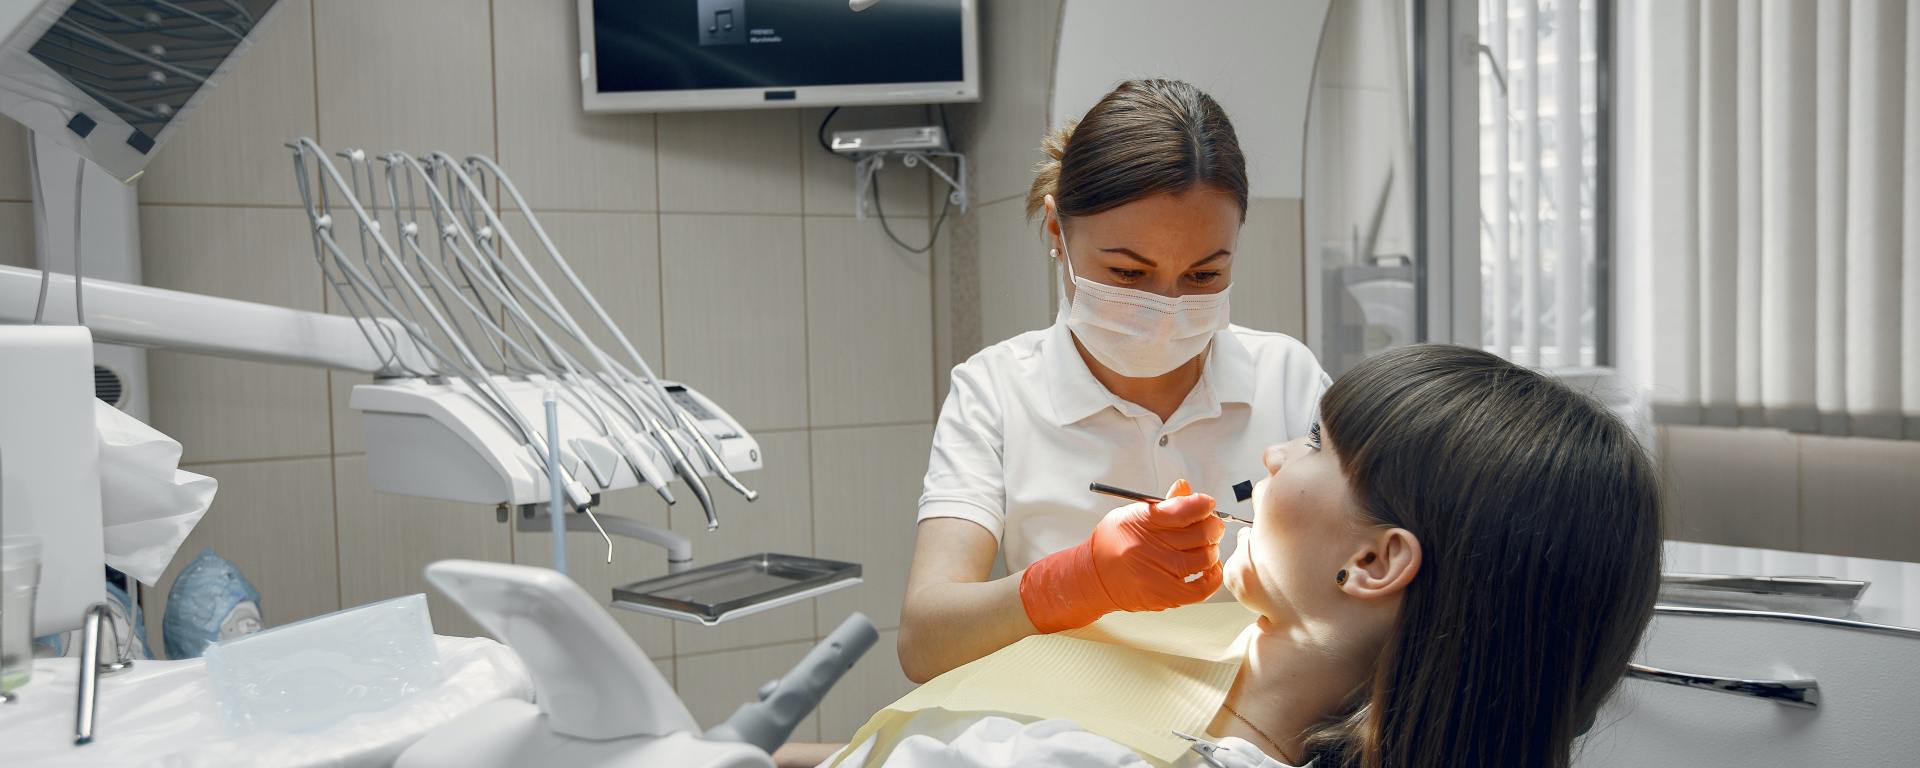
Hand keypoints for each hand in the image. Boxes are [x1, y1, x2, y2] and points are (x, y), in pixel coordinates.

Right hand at [1019, 479, 1225, 632]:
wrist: (1093, 577)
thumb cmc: (1113, 543)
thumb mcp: (1132, 515)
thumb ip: (1163, 504)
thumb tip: (1185, 488)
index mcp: (1143, 521)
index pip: (1185, 509)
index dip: (1203, 504)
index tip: (1206, 503)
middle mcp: (1152, 547)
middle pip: (1201, 533)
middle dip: (1213, 525)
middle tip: (1210, 524)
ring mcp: (1160, 573)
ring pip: (1206, 558)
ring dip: (1212, 548)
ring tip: (1205, 546)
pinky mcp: (1166, 595)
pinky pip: (1202, 587)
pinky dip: (1212, 576)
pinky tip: (1209, 567)